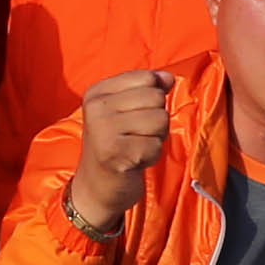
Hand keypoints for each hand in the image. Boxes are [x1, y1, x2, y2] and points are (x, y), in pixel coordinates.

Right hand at [66, 70, 174, 231]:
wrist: (97, 187)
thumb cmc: (118, 144)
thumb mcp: (127, 110)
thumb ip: (148, 88)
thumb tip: (168, 78)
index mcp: (97, 92)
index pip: (146, 77)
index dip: (152, 97)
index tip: (133, 116)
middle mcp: (96, 108)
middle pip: (156, 98)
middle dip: (156, 119)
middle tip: (135, 136)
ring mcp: (103, 130)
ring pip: (160, 120)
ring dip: (155, 138)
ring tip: (135, 147)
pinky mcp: (115, 153)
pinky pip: (156, 145)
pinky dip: (151, 156)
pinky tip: (134, 161)